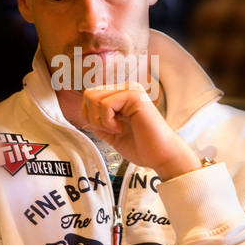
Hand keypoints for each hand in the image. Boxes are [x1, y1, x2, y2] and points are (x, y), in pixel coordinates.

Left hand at [81, 82, 200, 180]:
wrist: (160, 156)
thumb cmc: (141, 146)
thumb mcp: (111, 132)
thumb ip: (98, 120)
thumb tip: (83, 114)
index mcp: (121, 94)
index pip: (90, 96)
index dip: (90, 116)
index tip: (106, 129)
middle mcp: (126, 88)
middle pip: (89, 94)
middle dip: (93, 117)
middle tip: (111, 130)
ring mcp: (131, 89)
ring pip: (93, 97)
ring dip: (100, 120)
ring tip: (117, 129)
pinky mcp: (134, 95)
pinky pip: (105, 105)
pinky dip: (108, 122)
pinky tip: (122, 128)